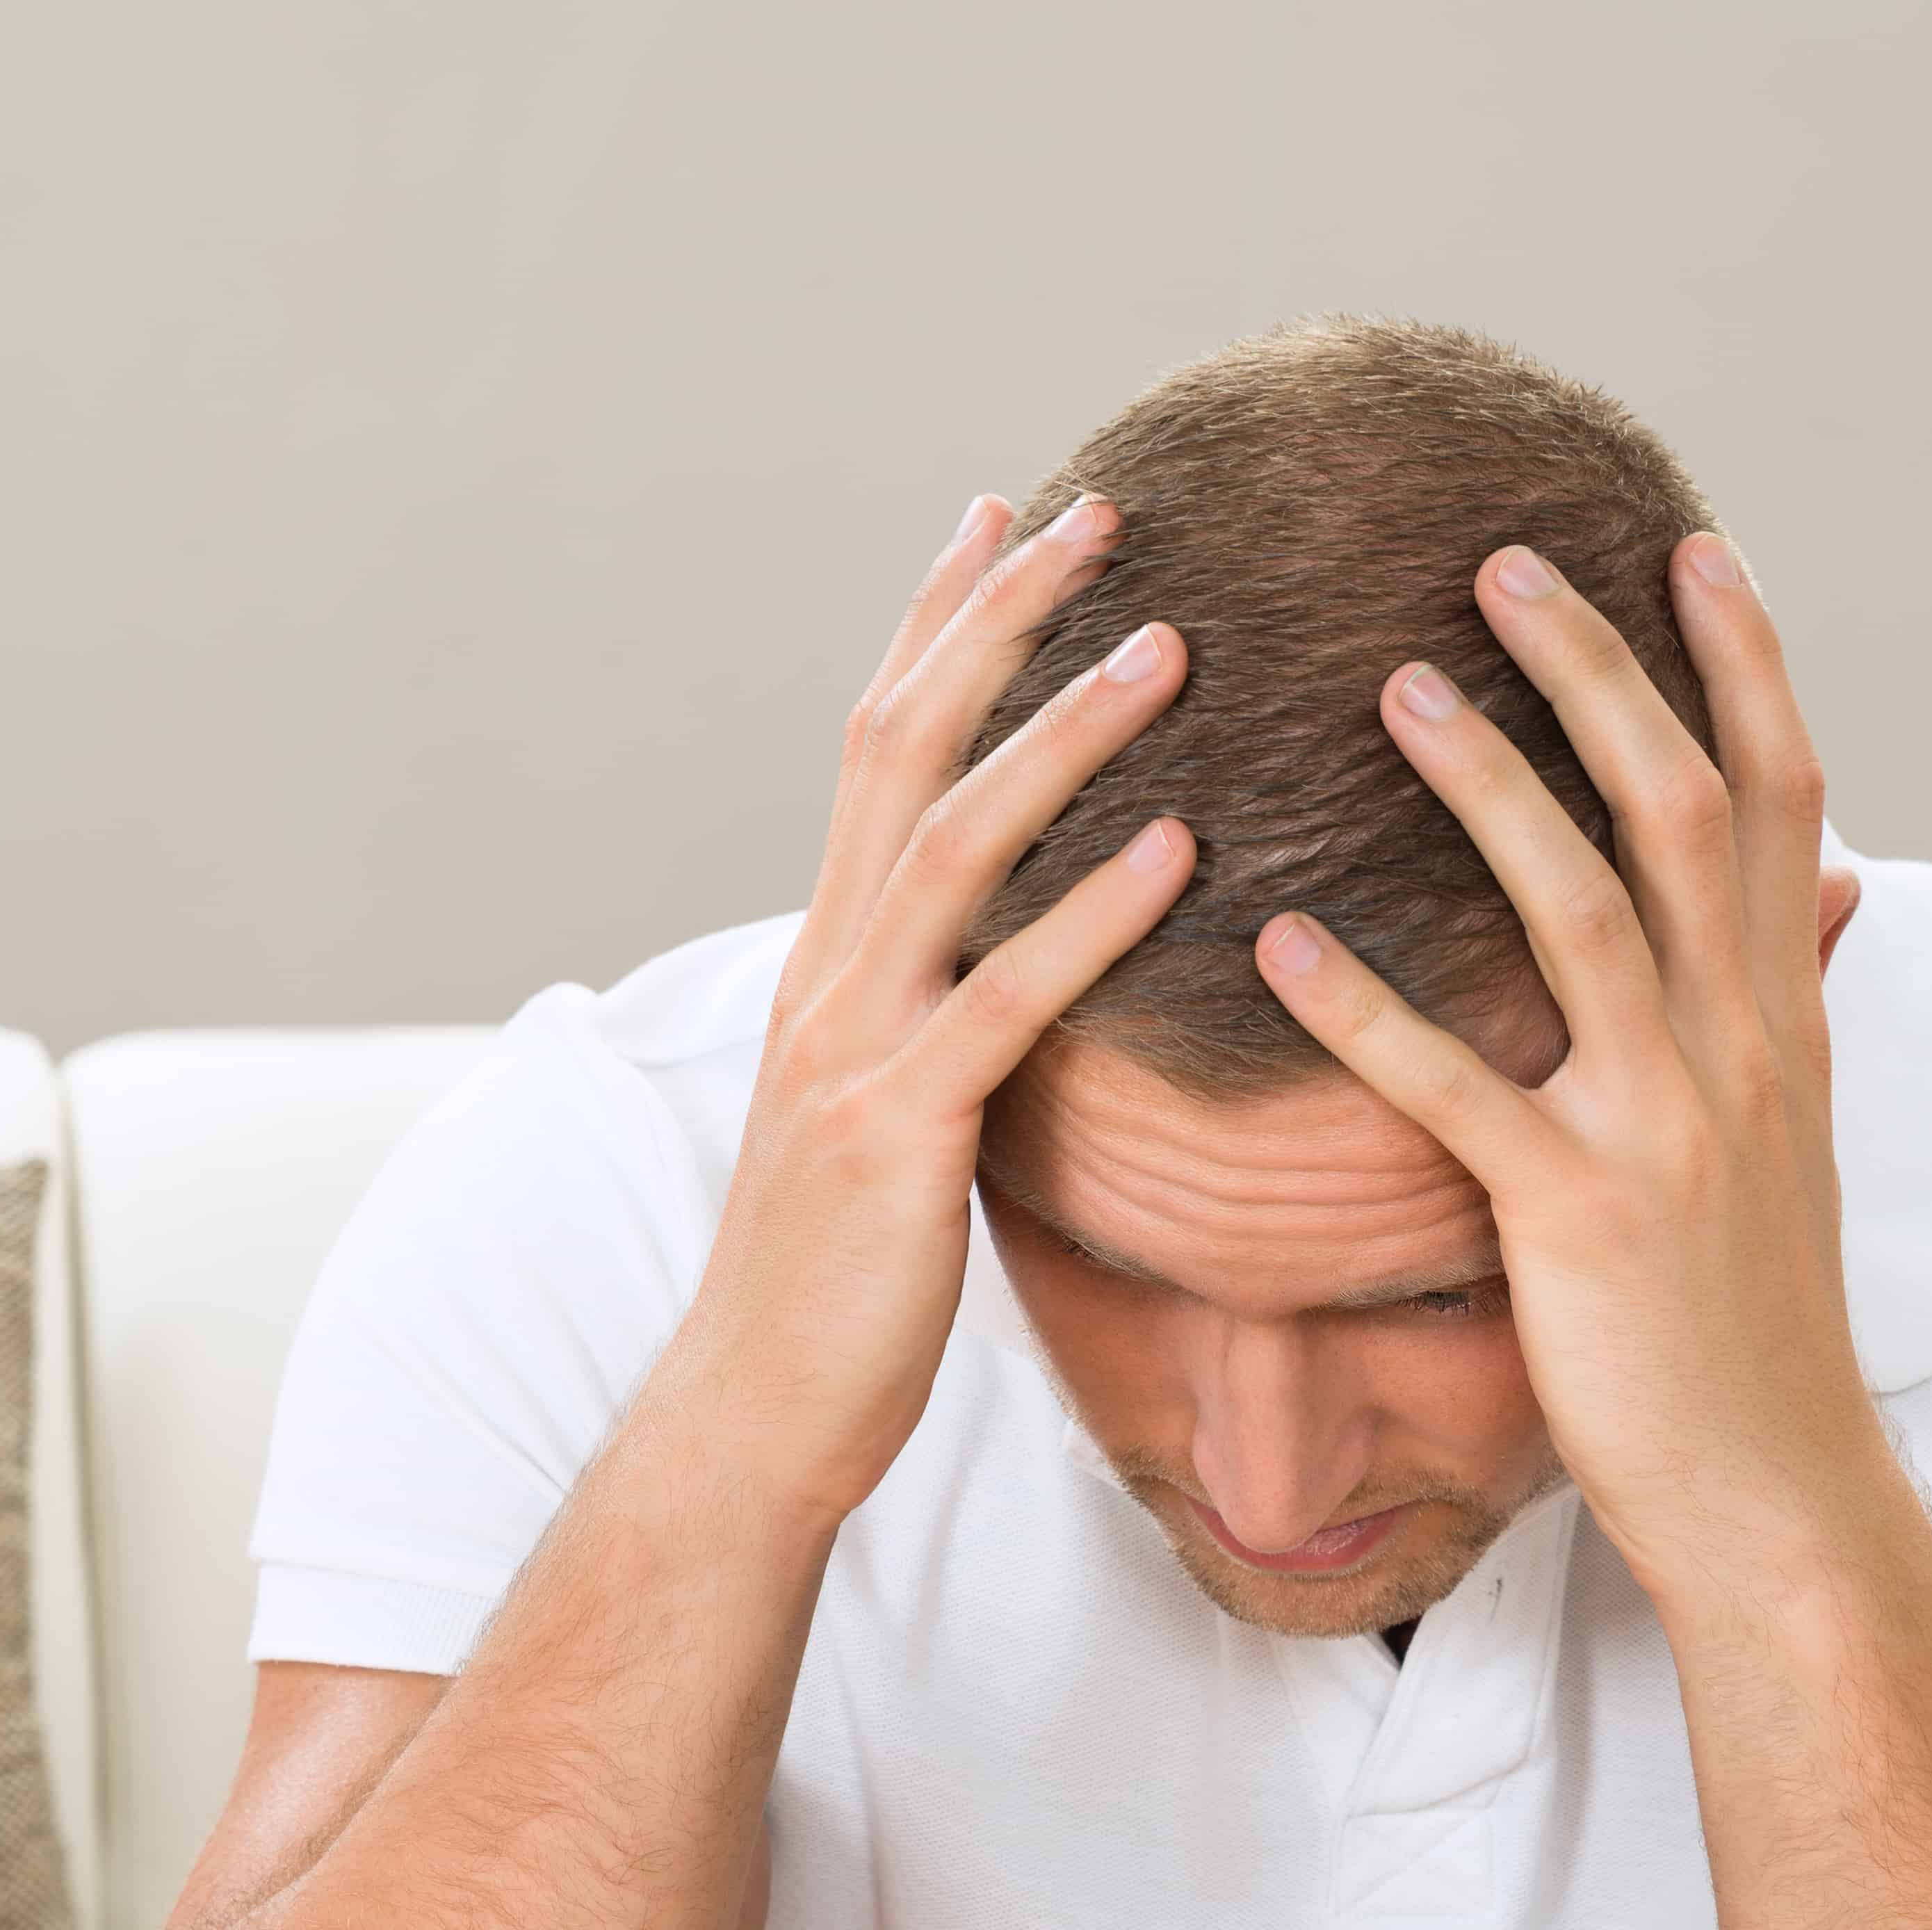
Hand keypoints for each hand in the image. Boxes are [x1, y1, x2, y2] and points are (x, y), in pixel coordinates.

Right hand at [656, 492, 1197, 1526]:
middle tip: (1097, 509)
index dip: (935, 622)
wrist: (755, 1417)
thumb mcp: (882, 1114)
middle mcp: (826, 975)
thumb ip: (935, 1014)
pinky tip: (1177, 848)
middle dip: (997, 620)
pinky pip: (1003, 1002)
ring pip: (951, 848)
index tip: (1002, 511)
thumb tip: (1016, 953)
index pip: (875, 747)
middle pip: (903, 749)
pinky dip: (1090, 915)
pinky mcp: (898, 1137)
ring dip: (1063, 735)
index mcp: (826, 960)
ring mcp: (850, 1050)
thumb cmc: (838, 1282)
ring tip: (1169, 643)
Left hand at [1251, 535, 1905, 1607]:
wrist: (1775, 1490)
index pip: (1781, 793)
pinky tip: (1280, 944)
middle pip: (1681, 808)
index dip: (1743, 662)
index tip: (1686, 544)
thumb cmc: (1752, 1317)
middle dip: (1601, 673)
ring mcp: (1664, 1126)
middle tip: (1500, 559)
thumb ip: (1795, 1003)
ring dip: (1487, 791)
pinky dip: (1368, 1012)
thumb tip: (1835, 893)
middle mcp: (1741, 1044)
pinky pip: (1456, 1094)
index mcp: (1786, 1016)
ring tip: (1390, 688)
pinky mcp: (1574, 1218)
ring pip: (1580, 914)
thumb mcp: (1793, 1140)